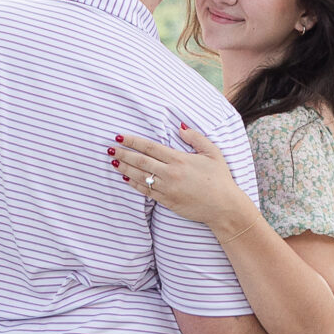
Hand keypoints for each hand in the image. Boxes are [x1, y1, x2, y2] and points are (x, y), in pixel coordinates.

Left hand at [109, 124, 245, 232]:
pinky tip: (126, 179)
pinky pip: (147, 192)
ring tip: (113, 162)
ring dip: (125, 169)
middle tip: (109, 149)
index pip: (150, 147)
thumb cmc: (220, 179)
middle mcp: (171, 173)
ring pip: (141, 177)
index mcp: (180, 159)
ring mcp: (168, 189)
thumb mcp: (213, 153)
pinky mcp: (167, 201)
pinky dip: (135, 185)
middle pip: (141, 161)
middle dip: (123, 154)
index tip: (120, 136)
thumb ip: (195, 138)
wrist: (224, 207)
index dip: (133, 141)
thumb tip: (180, 127)